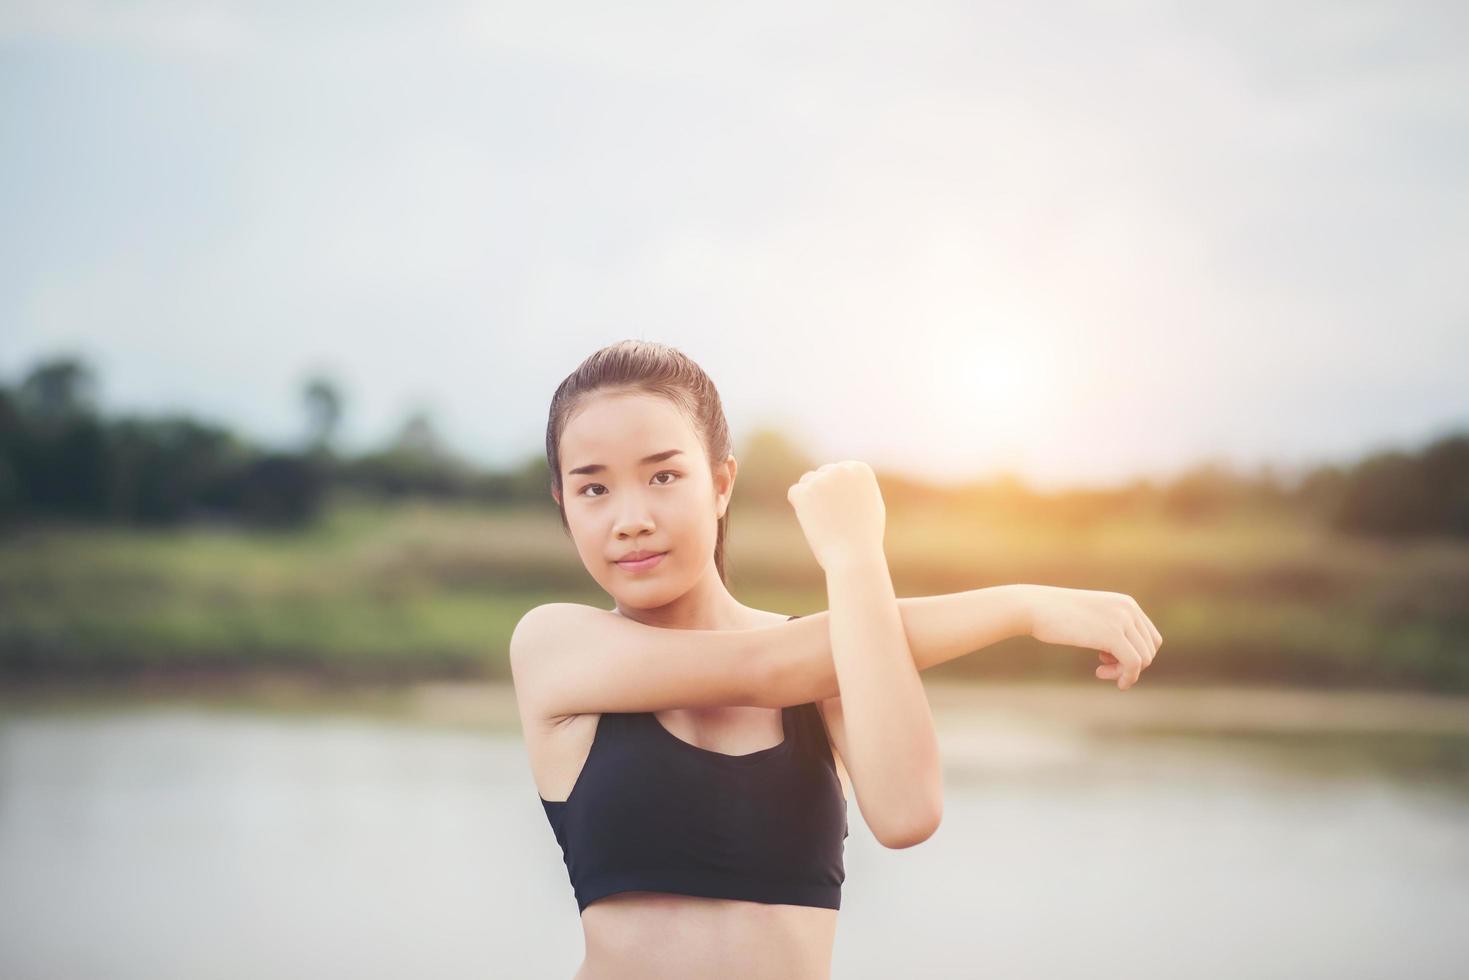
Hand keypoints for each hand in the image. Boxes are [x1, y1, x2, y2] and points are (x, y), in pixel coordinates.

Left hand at [787, 460, 885, 571]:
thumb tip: (845, 475)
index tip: (846, 511)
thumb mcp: (871, 504)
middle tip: (835, 519)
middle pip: (822, 474)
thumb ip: (858, 487)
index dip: (839, 493)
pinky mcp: (804, 492)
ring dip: (811, 499)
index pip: (839, 471)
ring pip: (807, 482)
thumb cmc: (864, 536)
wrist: (854, 556)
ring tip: (825, 521)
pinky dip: (800, 508)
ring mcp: (822, 479)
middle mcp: (842, 469)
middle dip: (824, 494)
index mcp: (860, 470)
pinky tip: (814, 521)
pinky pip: (794, 493)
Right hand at [1020, 585, 1162, 690]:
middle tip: (1103, 668)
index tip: (1107, 659)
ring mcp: (1122, 620)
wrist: (1033, 607)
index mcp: (1126, 603)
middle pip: (1150, 649)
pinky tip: (1100, 674)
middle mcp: (1129, 609)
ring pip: (1144, 659)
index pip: (1149, 637)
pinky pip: (1133, 664)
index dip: (1134, 655)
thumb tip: (1122, 656)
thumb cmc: (1054, 615)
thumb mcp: (1090, 618)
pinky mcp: (1112, 635)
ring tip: (1101, 672)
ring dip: (1124, 672)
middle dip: (1130, 665)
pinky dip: (1125, 677)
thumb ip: (1109, 629)